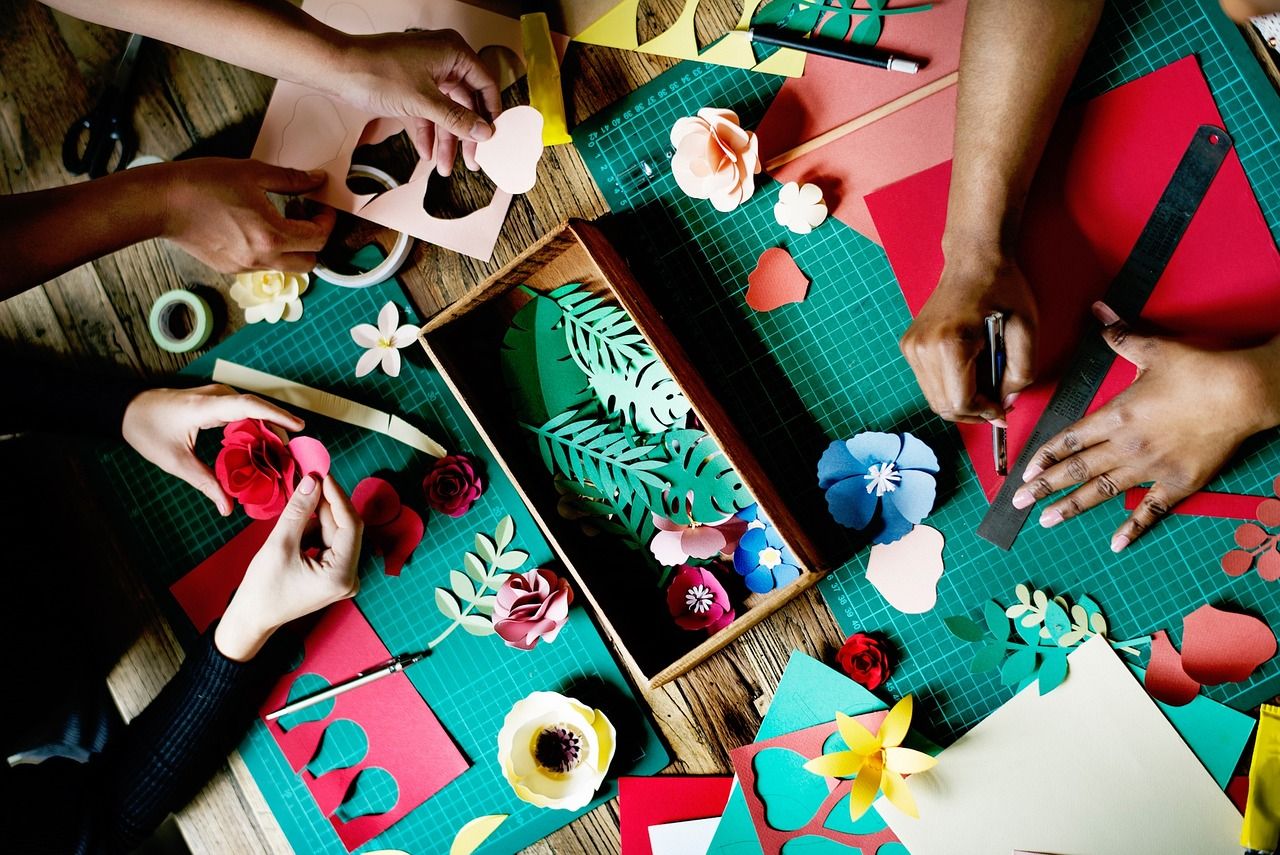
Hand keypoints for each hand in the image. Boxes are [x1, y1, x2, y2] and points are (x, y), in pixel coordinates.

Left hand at [122, 384, 303, 515]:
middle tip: (293, 456)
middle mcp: (216, 395)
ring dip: (267, 429)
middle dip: (278, 430)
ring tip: (281, 454)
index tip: (300, 428)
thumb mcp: (176, 462)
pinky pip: (243, 411)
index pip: (250, 406)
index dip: (277, 416)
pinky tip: (260, 446)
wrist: (125, 409)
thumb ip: (205, 483)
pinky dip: (255, 427)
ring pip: (252, 410)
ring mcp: (216, 395)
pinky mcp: (215, 400)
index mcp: (207, 407)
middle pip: (257, 409)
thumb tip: (227, 509)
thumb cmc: (147, 430)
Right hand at [158, 158, 337, 272]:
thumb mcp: (252, 173)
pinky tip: (256, 227)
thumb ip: (291, 179)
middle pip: (309, 263)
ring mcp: (244, 268)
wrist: (160, 203)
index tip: (321, 206)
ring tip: (281, 220)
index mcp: (271, 236)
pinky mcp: (229, 269)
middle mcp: (261, 259)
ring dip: (293, 248)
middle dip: (315, 241)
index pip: (318, 239)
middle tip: (307, 216)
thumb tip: (316, 179)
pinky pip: (263, 266)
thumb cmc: (202, 184)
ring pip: (286, 268)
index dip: (327, 222)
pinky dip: (270, 251)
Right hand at [216, 475, 362, 660]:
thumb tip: (312, 481)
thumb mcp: (279, 544)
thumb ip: (299, 510)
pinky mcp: (334, 575)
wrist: (252, 617)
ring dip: (317, 518)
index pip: (351, 526)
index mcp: (342, 575)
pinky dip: (314, 531)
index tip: (324, 476)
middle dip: (327, 505)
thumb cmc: (262, 588)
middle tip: (311, 480)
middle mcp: (350, 578)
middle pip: (344, 529)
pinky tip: (296, 528)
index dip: (338, 497)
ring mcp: (343, 578)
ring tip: (297, 507)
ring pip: (335, 534)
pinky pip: (329, 544)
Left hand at [334, 29, 499, 175]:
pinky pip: (428, 113)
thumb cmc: (375, 71)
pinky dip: (427, 133)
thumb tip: (484, 132)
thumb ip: (457, 119)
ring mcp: (427, 74)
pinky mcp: (411, 87)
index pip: (485, 84)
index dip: (490, 113)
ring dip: (446, 140)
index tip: (492, 138)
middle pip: (466, 103)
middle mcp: (443, 60)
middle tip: (470, 161)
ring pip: (446, 111)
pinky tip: (426, 153)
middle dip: (465, 135)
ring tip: (444, 166)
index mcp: (452, 52)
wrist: (337, 70)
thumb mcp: (423, 101)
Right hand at [899, 254, 1037, 423]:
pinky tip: (968, 372)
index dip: (984, 414)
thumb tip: (1005, 403)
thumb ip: (1021, 373)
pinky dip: (949, 387)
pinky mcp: (910, 345)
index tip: (1002, 412)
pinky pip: (929, 382)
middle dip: (972, 412)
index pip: (960, 403)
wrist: (974, 259)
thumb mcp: (1026, 330)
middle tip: (996, 403)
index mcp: (950, 344)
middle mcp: (923, 348)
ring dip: (960, 401)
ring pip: (934, 398)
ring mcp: (912, 347)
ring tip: (984, 385)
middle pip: (943, 406)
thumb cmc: (1002, 289)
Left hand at [1012, 302, 1279, 551]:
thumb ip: (1120, 335)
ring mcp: (1150, 468)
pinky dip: (1132, 528)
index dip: (1043, 456)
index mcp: (1114, 415)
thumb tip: (1100, 310)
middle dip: (1043, 487)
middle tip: (1018, 504)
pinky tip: (1115, 544)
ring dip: (1072, 507)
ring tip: (1047, 521)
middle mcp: (1125, 445)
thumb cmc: (1198, 370)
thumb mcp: (1153, 349)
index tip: (1024, 471)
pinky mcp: (1178, 482)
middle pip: (1075, 470)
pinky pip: (1150, 510)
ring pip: (1102, 491)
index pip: (1068, 440)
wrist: (1242, 393)